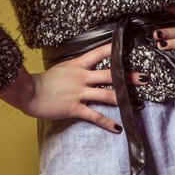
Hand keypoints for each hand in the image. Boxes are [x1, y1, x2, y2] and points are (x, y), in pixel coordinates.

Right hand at [0, 43, 147, 133]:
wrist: (29, 93)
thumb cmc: (45, 80)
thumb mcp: (63, 67)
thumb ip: (77, 66)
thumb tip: (89, 65)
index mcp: (78, 64)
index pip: (100, 52)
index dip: (115, 49)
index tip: (129, 46)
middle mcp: (82, 76)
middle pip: (110, 74)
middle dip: (128, 77)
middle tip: (145, 77)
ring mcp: (79, 92)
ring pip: (106, 95)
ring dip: (123, 99)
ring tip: (137, 102)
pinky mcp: (75, 107)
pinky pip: (94, 115)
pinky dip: (107, 122)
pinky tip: (117, 127)